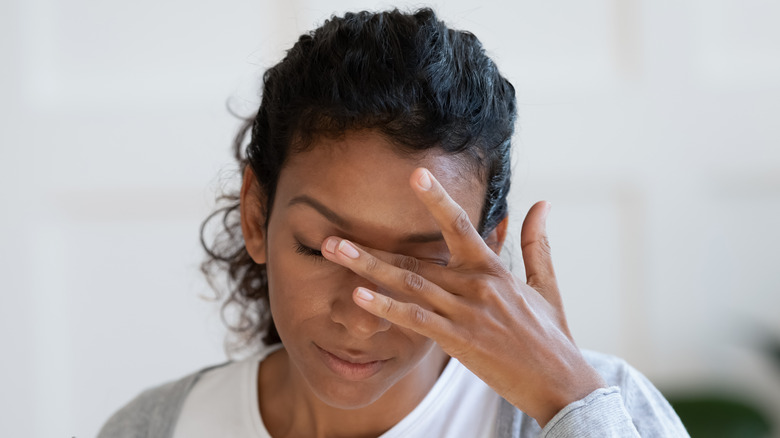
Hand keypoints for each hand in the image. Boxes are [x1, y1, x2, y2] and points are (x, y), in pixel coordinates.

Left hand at [320, 168, 605, 426]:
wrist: (561, 382)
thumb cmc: (550, 336)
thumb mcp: (546, 285)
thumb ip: (535, 242)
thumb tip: (541, 203)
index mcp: (493, 269)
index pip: (459, 225)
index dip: (436, 199)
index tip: (415, 175)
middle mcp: (475, 286)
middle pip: (416, 259)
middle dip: (372, 246)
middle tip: (332, 234)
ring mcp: (465, 313)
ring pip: (409, 284)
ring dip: (368, 268)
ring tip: (334, 253)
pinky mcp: (459, 341)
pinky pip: (416, 321)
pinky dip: (387, 308)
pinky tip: (359, 296)